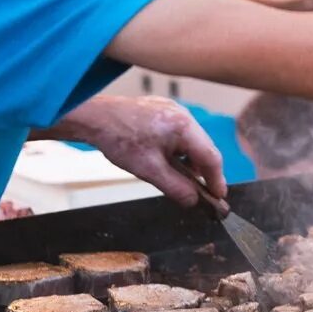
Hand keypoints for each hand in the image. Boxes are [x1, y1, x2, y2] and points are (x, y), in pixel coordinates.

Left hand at [52, 95, 225, 206]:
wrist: (94, 118)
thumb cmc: (119, 139)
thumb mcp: (149, 170)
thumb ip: (176, 187)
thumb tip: (193, 201)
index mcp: (184, 127)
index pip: (211, 157)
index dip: (217, 179)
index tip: (219, 196)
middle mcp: (183, 115)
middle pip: (203, 148)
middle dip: (204, 171)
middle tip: (204, 192)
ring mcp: (173, 110)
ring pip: (192, 141)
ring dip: (190, 161)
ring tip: (182, 179)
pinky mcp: (162, 111)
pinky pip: (179, 133)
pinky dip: (179, 150)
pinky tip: (169, 161)